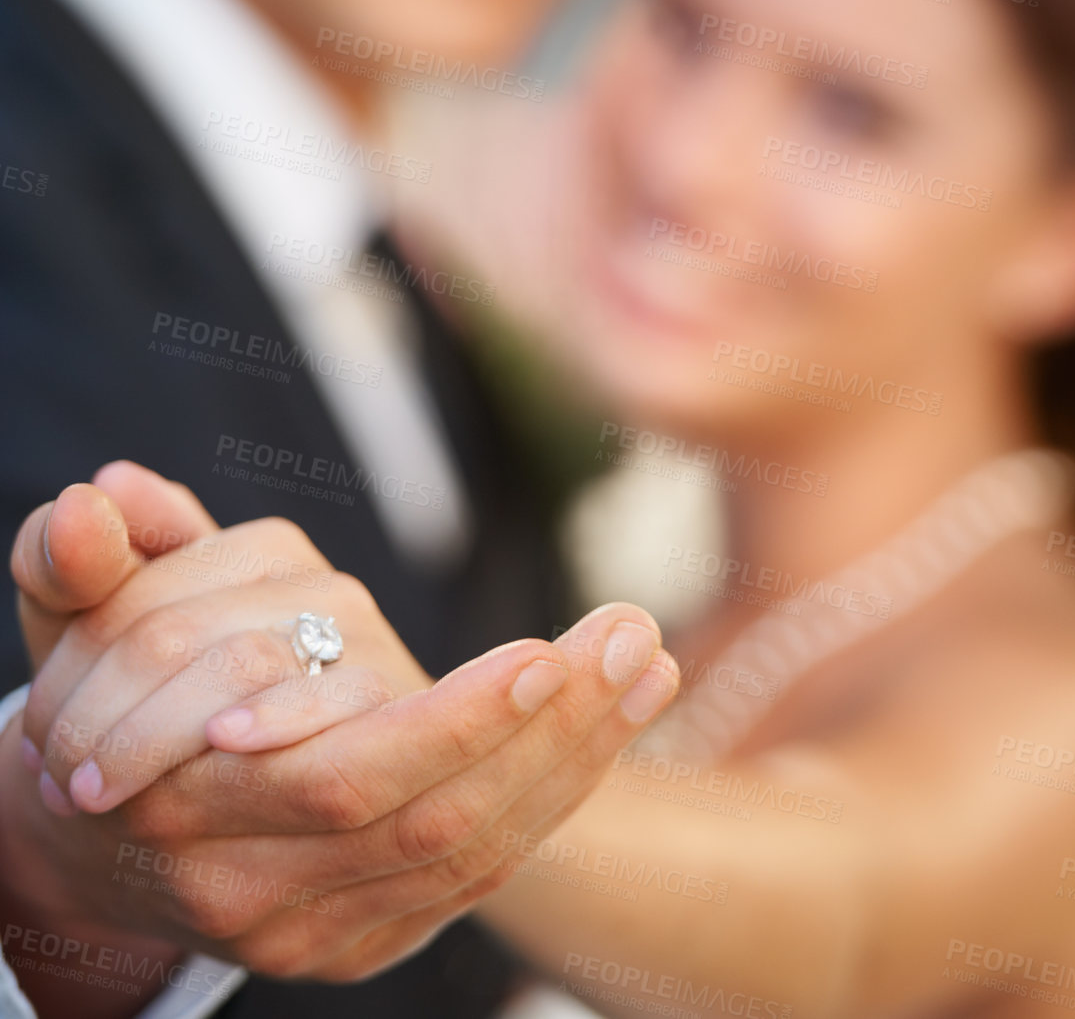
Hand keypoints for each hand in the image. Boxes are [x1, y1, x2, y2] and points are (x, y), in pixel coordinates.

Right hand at [8, 467, 678, 982]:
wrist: (88, 843)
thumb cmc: (94, 710)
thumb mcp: (69, 627)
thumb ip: (79, 560)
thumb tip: (101, 495)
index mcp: (184, 811)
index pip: (340, 779)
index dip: (449, 725)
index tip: (539, 652)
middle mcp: (254, 890)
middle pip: (427, 823)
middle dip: (542, 733)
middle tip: (630, 637)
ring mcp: (315, 928)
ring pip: (469, 853)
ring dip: (574, 757)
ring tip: (646, 658)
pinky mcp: (363, 938)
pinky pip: (480, 872)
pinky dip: (555, 794)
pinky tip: (614, 716)